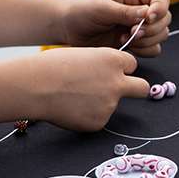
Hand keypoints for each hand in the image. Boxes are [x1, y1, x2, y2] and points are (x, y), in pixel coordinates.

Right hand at [29, 47, 147, 130]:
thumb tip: (107, 74)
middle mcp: (117, 83)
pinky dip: (88, 115)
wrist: (35, 87)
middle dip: (136, 88)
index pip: (132, 65)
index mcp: (113, 61)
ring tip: (74, 97)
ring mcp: (109, 105)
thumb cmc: (53, 66)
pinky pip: (99, 118)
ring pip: (113, 104)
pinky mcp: (99, 122)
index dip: (121, 69)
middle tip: (123, 90)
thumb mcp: (84, 55)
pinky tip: (71, 108)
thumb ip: (102, 65)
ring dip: (101, 102)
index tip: (113, 71)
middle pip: (142, 88)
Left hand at [59, 0, 171, 56]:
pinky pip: (152, 49)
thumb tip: (147, 14)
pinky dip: (144, 50)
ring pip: (161, 35)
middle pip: (165, 18)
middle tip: (132, 32)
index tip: (148, 19)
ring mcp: (139, 25)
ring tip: (124, 38)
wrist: (68, 27)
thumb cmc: (81, 9)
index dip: (160, 8)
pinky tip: (126, 45)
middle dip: (152, 28)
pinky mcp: (135, 41)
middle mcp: (140, 8)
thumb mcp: (102, 7)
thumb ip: (125, 11)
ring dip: (147, 40)